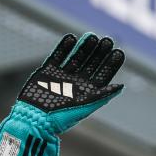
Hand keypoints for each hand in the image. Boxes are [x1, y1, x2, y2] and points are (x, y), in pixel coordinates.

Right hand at [0, 33, 125, 155]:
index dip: (111, 64)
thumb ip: (103, 95)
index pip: (102, 76)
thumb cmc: (61, 117)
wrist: (35, 118)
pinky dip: (64, 47)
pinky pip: (58, 56)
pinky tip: (72, 38)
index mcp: (87, 93)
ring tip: (92, 36)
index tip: (118, 52)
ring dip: (84, 48)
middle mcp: (76, 84)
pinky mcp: (47, 72)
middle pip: (91, 64)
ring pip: (76, 58)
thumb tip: (121, 86)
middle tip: (107, 41)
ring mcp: (62, 77)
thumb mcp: (86, 105)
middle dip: (99, 53)